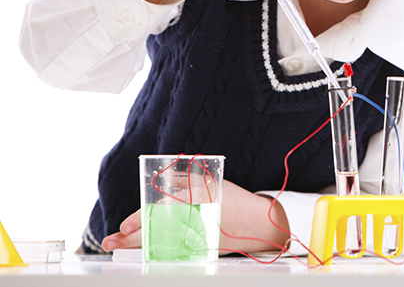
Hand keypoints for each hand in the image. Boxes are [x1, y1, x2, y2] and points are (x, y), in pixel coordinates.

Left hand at [101, 179, 289, 253]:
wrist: (259, 223)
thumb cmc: (234, 200)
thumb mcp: (210, 182)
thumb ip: (185, 182)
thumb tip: (161, 183)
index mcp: (196, 203)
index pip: (160, 212)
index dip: (139, 219)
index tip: (123, 226)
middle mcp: (194, 222)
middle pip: (155, 231)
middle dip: (131, 237)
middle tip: (112, 240)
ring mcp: (197, 239)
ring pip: (161, 243)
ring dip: (139, 246)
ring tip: (120, 245)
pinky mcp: (201, 251)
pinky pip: (174, 251)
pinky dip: (158, 251)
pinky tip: (145, 251)